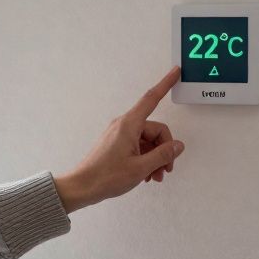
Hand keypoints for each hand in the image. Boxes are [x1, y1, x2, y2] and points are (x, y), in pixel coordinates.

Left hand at [54, 66, 185, 212]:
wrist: (82, 187)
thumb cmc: (105, 176)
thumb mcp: (140, 167)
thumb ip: (163, 155)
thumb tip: (177, 146)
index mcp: (129, 124)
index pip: (152, 98)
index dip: (165, 84)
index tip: (175, 72)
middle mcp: (124, 126)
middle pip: (155, 130)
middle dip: (164, 150)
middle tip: (165, 170)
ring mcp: (119, 135)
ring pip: (147, 141)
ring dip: (155, 158)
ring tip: (154, 177)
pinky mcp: (116, 145)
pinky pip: (138, 147)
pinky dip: (145, 160)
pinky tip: (145, 175)